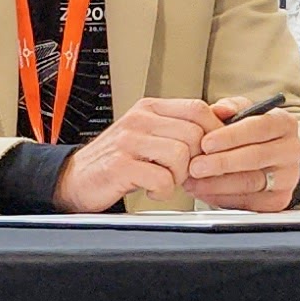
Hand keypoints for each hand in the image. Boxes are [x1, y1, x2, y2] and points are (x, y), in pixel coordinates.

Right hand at [53, 97, 214, 213]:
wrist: (75, 179)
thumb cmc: (117, 160)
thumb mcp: (150, 135)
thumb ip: (180, 127)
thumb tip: (224, 118)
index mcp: (150, 109)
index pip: (197, 108)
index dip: (214, 132)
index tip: (211, 152)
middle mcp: (139, 120)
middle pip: (194, 134)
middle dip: (196, 160)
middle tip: (183, 173)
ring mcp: (128, 141)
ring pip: (181, 156)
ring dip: (179, 177)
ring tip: (165, 181)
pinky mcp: (120, 166)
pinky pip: (161, 179)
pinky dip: (162, 191)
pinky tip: (152, 190)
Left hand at [183, 98, 299, 212]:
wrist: (268, 160)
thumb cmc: (251, 133)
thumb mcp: (242, 113)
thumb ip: (229, 108)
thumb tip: (218, 109)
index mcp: (285, 124)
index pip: (260, 127)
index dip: (231, 136)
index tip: (206, 143)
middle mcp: (291, 151)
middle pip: (256, 157)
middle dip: (222, 163)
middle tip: (196, 166)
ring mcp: (287, 178)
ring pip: (250, 183)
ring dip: (217, 184)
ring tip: (194, 181)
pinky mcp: (278, 201)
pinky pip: (248, 202)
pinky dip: (221, 198)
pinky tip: (204, 191)